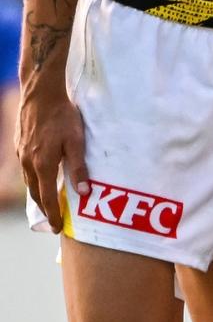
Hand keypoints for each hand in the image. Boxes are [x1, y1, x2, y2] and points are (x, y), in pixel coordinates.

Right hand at [18, 74, 89, 232]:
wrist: (40, 92)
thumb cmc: (62, 116)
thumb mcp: (77, 142)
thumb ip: (79, 168)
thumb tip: (84, 192)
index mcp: (42, 164)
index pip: (47, 198)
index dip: (54, 215)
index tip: (58, 228)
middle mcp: (28, 161)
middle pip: (36, 193)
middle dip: (45, 209)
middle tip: (54, 221)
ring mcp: (21, 152)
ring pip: (29, 181)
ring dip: (38, 195)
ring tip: (48, 204)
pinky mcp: (20, 144)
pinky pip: (26, 169)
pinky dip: (34, 180)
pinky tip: (41, 180)